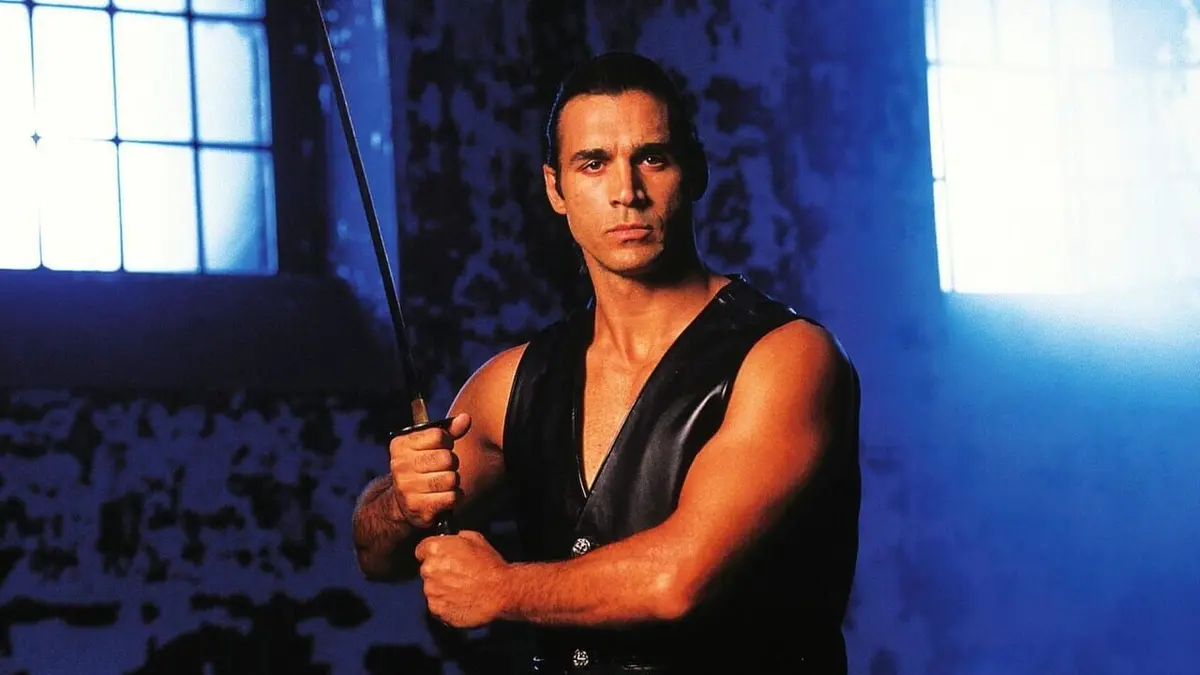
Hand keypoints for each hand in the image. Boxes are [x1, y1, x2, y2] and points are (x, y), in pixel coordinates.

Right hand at [389, 413, 471, 529]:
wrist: (403, 502)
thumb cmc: (422, 467)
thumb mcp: (430, 446)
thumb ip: (449, 431)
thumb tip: (465, 418)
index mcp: (401, 445)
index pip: (439, 436)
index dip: (447, 442)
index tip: (442, 448)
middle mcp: (400, 466)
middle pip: (447, 458)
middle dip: (452, 464)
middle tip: (444, 469)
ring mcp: (407, 488)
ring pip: (451, 479)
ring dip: (454, 482)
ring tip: (444, 483)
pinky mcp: (418, 508)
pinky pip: (452, 497)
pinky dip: (455, 497)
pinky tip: (445, 496)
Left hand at [415, 530, 507, 627]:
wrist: (501, 592)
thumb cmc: (490, 566)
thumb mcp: (476, 539)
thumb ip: (457, 538)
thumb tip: (453, 540)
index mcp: (435, 549)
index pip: (421, 550)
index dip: (432, 554)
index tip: (441, 558)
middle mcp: (429, 569)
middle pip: (426, 570)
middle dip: (438, 572)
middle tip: (456, 575)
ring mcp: (431, 591)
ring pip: (431, 589)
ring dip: (441, 589)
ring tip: (461, 590)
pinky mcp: (437, 609)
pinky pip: (436, 606)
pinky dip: (445, 605)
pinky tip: (460, 601)